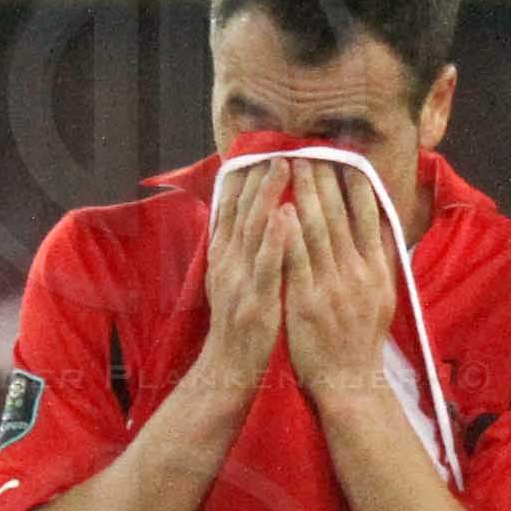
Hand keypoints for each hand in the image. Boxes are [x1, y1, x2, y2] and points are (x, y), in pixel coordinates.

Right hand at [194, 156, 292, 395]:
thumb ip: (239, 246)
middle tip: (277, 144)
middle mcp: (228, 260)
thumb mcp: (231, 278)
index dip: (245, 176)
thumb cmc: (239, 321)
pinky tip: (286, 215)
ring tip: (284, 164)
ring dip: (268, 194)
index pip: (232, 206)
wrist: (229, 366)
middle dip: (259, 175)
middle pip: (242, 209)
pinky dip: (275, 237)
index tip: (261, 147)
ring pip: (253, 228)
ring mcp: (240, 278)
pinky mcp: (256, 297)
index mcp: (224, 254)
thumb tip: (249, 214)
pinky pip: (267, 263)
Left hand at [281, 159, 399, 402]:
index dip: (355, 183)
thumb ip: (384, 259)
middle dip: (326, 180)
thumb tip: (387, 223)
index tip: (345, 156)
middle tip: (312, 149)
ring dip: (306, 196)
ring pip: (318, 232)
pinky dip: (290, 235)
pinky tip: (282, 211)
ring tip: (294, 166)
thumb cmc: (362, 339)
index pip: (367, 216)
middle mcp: (356, 273)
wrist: (350, 381)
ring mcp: (331, 287)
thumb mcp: (385, 296)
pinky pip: (297, 262)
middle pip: (341, 216)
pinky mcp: (305, 302)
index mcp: (375, 269)